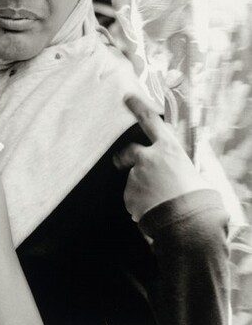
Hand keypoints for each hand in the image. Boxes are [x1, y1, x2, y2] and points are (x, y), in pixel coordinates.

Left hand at [113, 95, 206, 221]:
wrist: (187, 226)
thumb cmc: (199, 201)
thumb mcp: (198, 177)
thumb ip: (184, 168)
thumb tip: (184, 171)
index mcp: (168, 150)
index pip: (149, 121)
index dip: (137, 107)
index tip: (127, 98)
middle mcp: (148, 159)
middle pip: (129, 150)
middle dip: (125, 156)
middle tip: (124, 163)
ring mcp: (136, 176)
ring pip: (134, 179)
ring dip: (142, 187)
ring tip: (160, 201)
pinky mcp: (128, 194)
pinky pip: (132, 197)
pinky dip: (140, 202)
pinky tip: (154, 210)